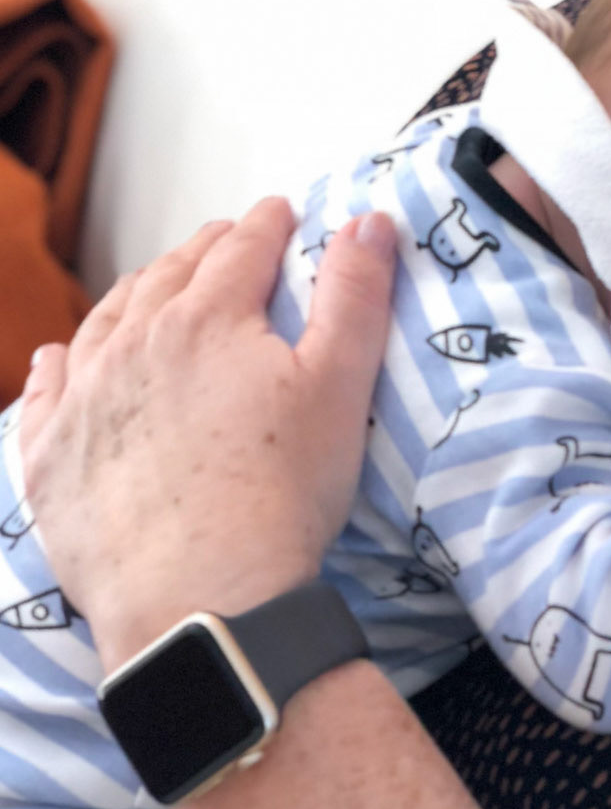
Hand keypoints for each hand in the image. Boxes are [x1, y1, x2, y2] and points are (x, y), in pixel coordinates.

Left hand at [19, 197, 396, 670]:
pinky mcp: (49, 459)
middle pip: (168, 277)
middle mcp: (133, 344)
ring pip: (104, 324)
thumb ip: (356, 295)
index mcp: (207, 319)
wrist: (200, 597)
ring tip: (152, 286)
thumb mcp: (341, 385)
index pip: (240, 250)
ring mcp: (82, 401)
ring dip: (133, 295)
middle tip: (225, 242)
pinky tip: (59, 357)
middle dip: (202, 252)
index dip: (266, 224)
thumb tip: (369, 221)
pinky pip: (43, 394)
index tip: (280, 212)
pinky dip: (55, 366)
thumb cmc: (282, 492)